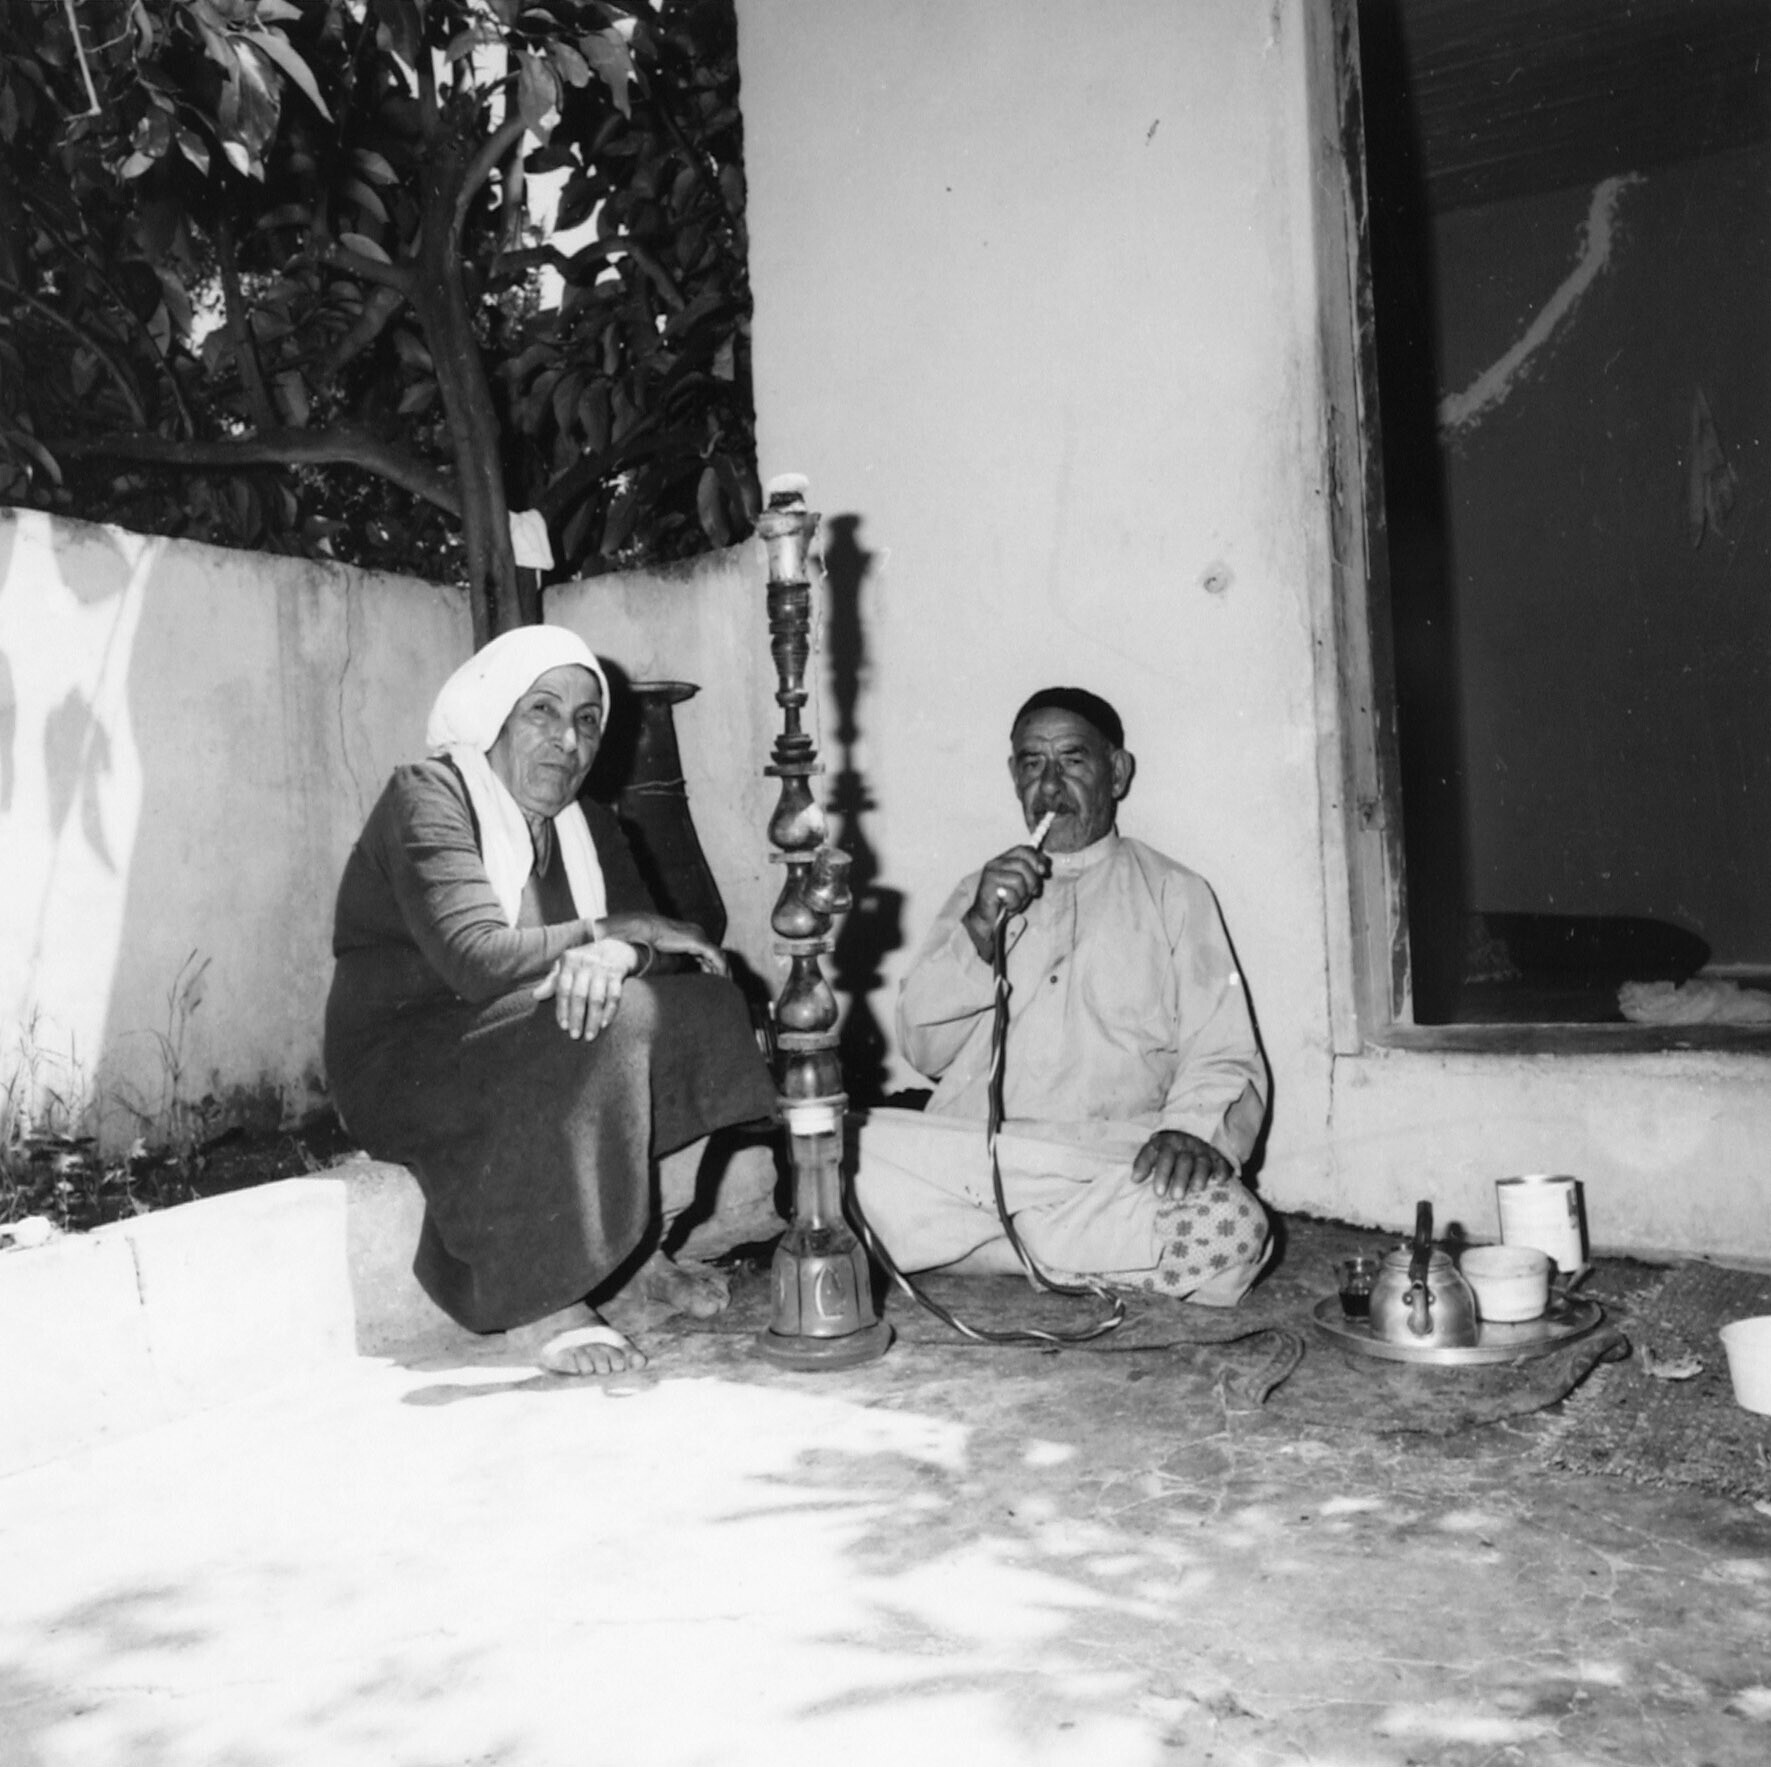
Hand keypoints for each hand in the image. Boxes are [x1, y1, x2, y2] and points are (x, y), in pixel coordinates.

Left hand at [533, 938, 638, 1040]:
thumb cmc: (584, 962)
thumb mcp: (566, 966)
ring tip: (590, 1036)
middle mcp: (586, 964)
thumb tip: (535, 996)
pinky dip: (610, 1011)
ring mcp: (603, 969)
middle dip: (577, 1017)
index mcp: (569, 961)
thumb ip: (552, 981)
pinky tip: (605, 1025)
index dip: (562, 1009)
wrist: (615, 948)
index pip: (563, 988)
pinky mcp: (617, 974)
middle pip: (579, 995)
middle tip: (575, 1036)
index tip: (563, 1027)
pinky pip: (614, 995)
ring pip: (597, 998)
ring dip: (593, 1019)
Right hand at [598, 912, 728, 977]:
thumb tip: (680, 979)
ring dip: (723, 970)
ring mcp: (699, 935)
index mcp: (691, 936)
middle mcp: (698, 933)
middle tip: (724, 985)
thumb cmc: (649, 943)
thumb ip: (677, 963)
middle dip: (720, 970)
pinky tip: (720, 978)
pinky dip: (719, 968)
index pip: (708, 952)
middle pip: (716, 953)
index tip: (713, 981)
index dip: (712, 967)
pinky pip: (714, 955)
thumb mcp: (667, 955)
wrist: (643, 931)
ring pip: (718, 955)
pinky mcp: (697, 941)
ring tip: (724, 985)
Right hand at [961, 844, 1051, 958]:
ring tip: (1016, 900)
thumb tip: (1043, 867)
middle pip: (1023, 864)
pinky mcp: (987, 889)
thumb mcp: (1025, 883)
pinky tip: (1008, 905)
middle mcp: (995, 864)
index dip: (1037, 859)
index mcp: (1004, 859)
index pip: (1023, 850)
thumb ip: (1033, 871)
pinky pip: (1010, 893)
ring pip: (1018, 879)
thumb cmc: (1007, 899)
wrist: (989, 918)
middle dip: (1032, 880)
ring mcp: (990, 875)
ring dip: (1022, 894)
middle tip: (1031, 892)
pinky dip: (1014, 903)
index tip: (1044, 872)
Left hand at [1130, 1130, 1231, 1199]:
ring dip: (1199, 1176)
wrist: (1193, 1134)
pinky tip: (1220, 1180)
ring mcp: (1201, 1150)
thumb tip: (1134, 1179)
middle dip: (1178, 1178)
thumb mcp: (1154, 1151)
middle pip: (1181, 1161)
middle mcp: (1184, 1146)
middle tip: (1174, 1197)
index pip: (1158, 1153)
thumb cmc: (1169, 1151)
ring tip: (1196, 1190)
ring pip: (1201, 1162)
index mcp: (1166, 1143)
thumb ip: (1144, 1162)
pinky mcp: (1217, 1157)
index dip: (1154, 1170)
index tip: (1151, 1189)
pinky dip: (1221, 1170)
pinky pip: (1221, 1162)